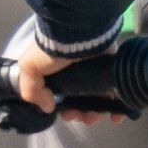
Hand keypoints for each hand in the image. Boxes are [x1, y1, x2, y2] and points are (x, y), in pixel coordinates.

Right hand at [9, 36, 128, 124]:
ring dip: (97, 113)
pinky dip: (118, 106)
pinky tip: (116, 115)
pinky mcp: (113, 68)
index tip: (66, 114)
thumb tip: (48, 107)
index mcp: (59, 73)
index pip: (63, 97)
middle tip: (81, 116)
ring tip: (95, 116)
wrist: (76, 31)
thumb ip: (32, 90)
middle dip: (81, 114)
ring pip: (100, 99)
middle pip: (82, 101)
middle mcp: (78, 73)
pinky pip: (118, 91)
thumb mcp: (30, 68)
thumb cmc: (51, 50)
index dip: (65, 109)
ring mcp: (97, 71)